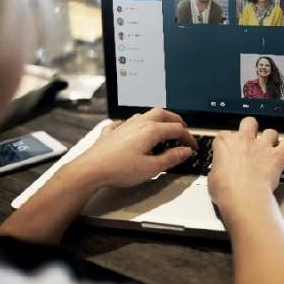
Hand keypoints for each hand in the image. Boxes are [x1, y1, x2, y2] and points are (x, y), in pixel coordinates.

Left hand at [73, 108, 197, 188]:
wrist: (90, 169)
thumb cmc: (118, 169)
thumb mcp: (151, 168)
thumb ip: (170, 158)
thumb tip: (184, 151)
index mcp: (150, 131)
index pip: (176, 130)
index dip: (188, 137)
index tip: (193, 146)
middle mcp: (137, 124)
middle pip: (161, 114)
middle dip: (174, 119)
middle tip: (182, 126)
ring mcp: (123, 127)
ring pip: (143, 115)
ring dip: (155, 118)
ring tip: (161, 125)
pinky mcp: (110, 133)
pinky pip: (123, 123)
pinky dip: (131, 124)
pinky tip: (129, 128)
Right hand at [208, 117, 283, 208]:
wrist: (243, 197)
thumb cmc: (226, 190)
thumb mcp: (212, 178)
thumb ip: (218, 169)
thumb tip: (221, 172)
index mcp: (225, 142)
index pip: (225, 135)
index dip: (228, 143)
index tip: (228, 151)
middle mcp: (244, 140)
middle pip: (249, 123)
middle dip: (250, 127)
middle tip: (250, 135)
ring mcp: (262, 146)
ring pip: (270, 132)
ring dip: (270, 137)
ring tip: (270, 143)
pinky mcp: (277, 156)